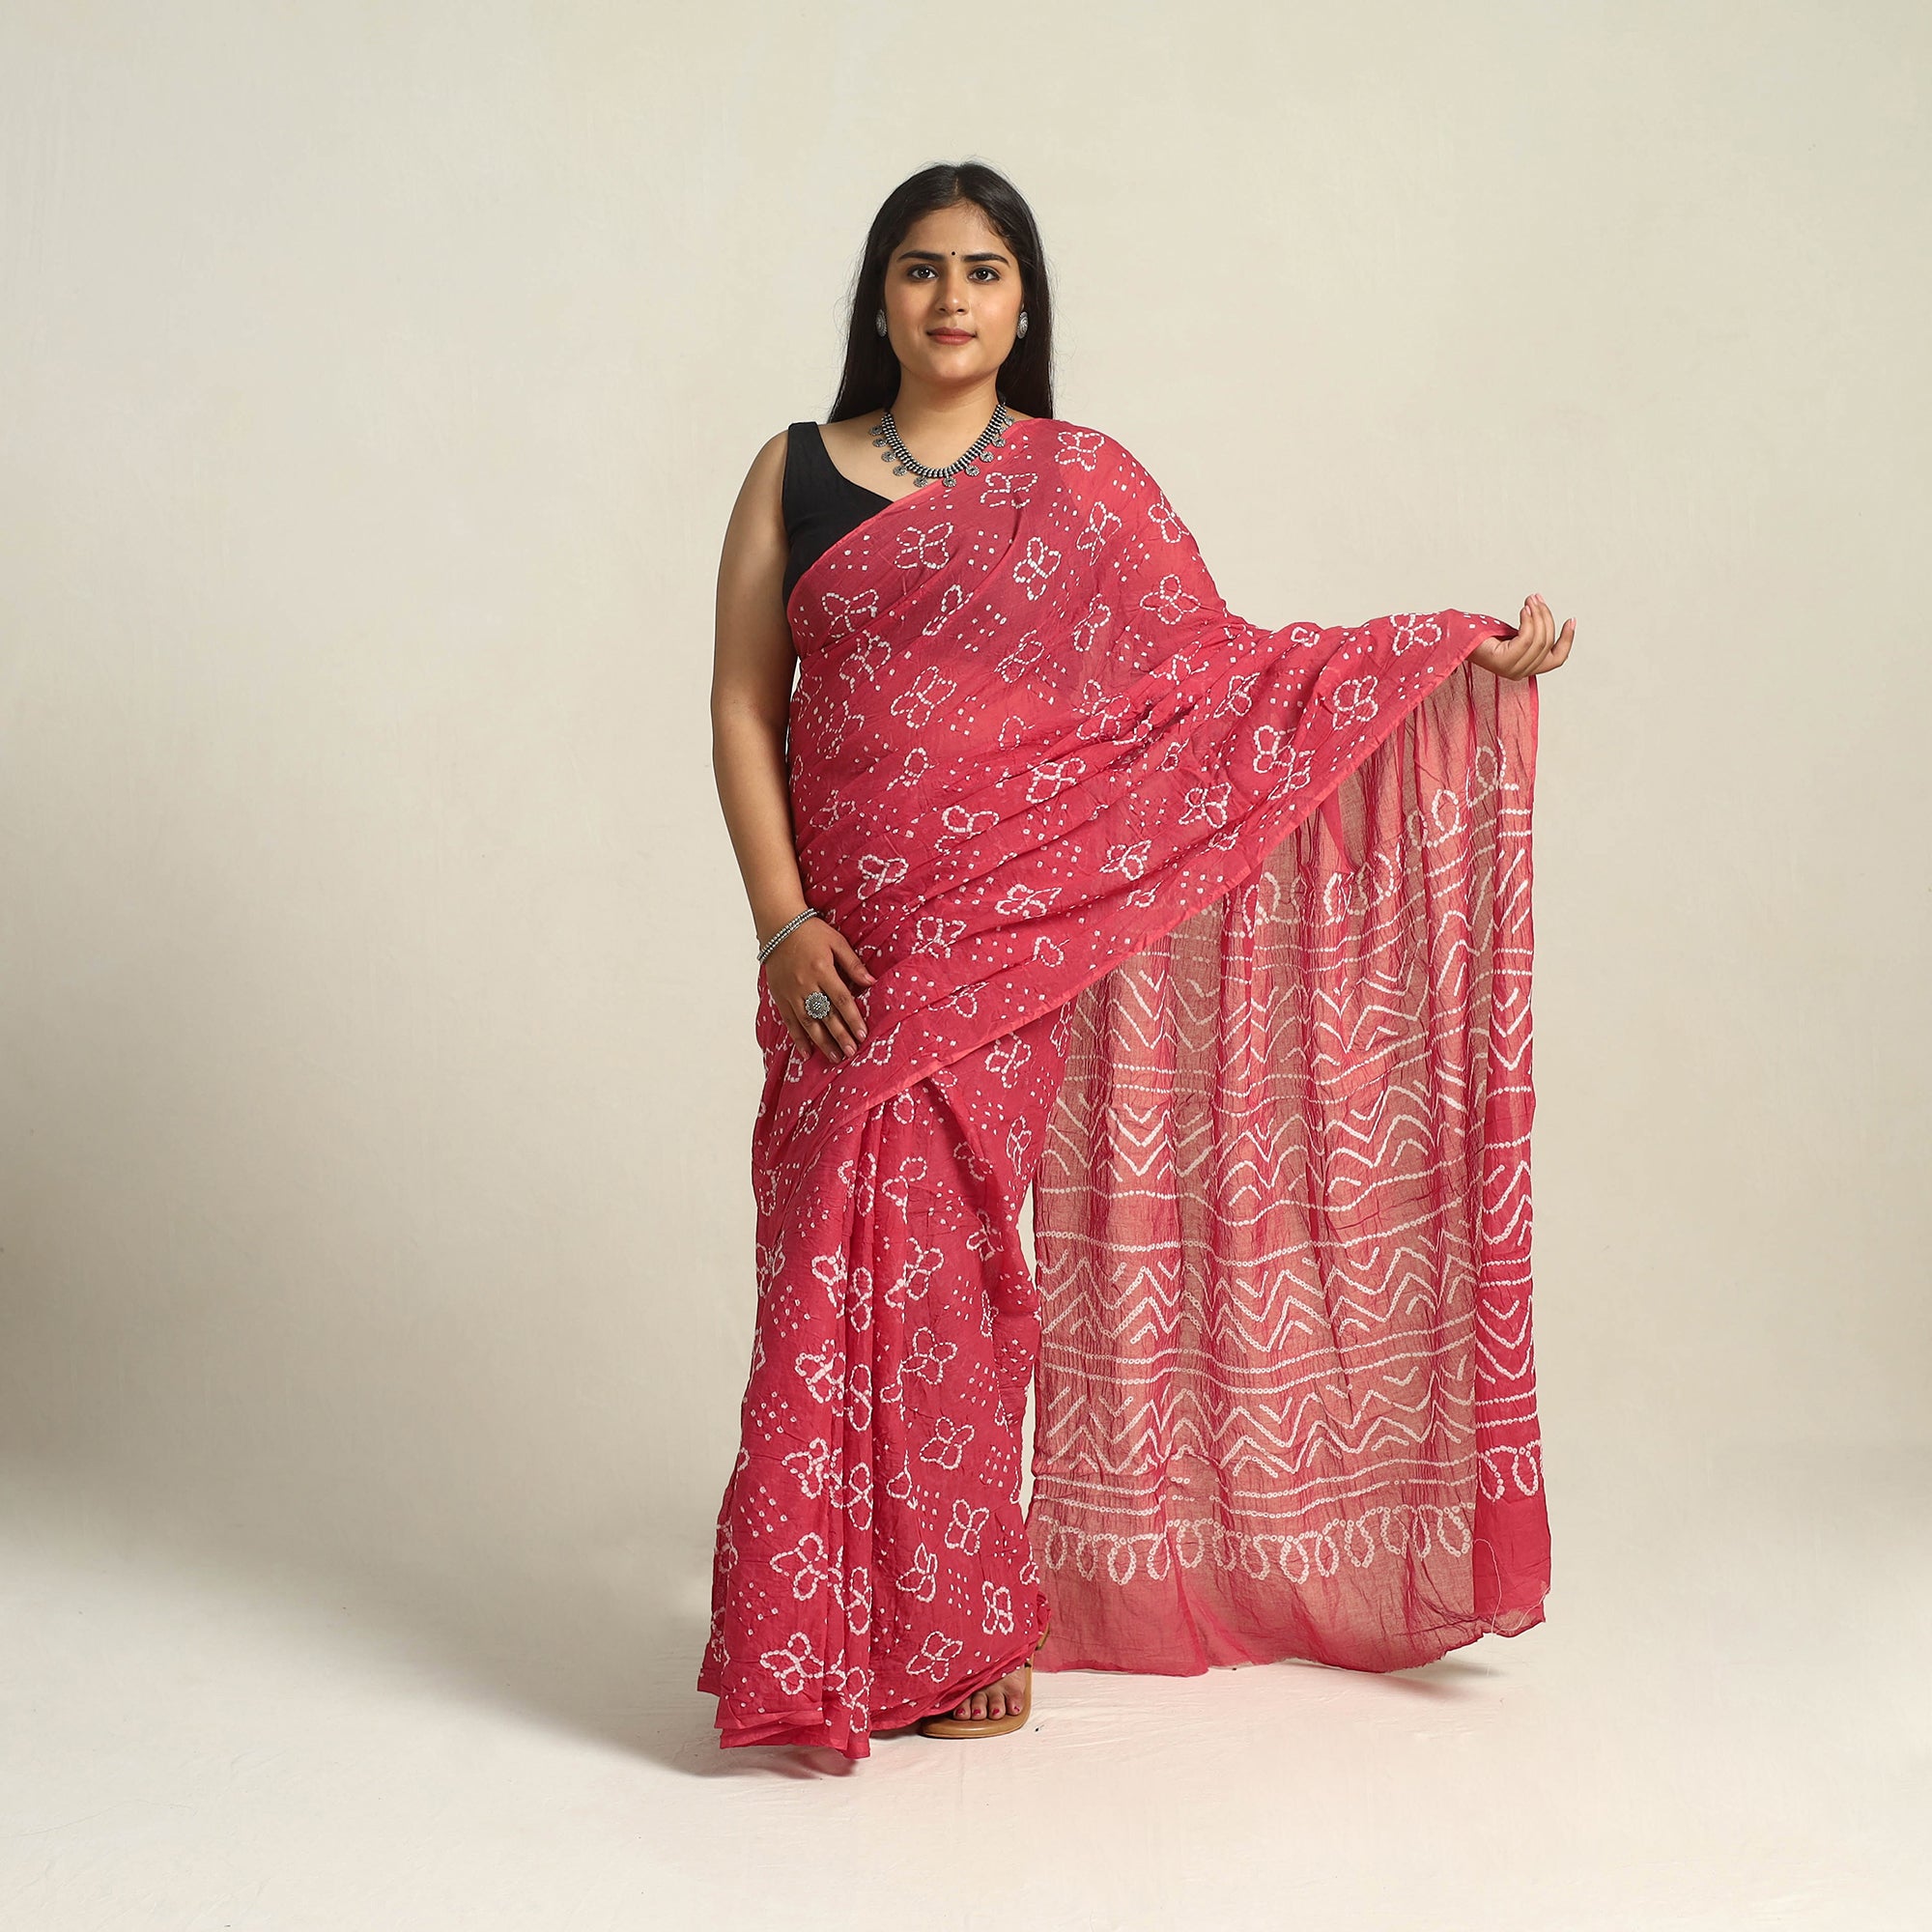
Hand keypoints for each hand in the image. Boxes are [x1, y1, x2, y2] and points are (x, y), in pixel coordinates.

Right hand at [760, 913, 876, 1061]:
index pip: (841, 999)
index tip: (862, 1035)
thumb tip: (871, 982)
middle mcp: (805, 984)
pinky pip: (789, 1021)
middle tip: (851, 1052)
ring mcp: (791, 992)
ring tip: (834, 1057)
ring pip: (808, 1022)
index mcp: (822, 969)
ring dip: (821, 1042)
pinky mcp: (780, 996)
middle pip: (825, 1015)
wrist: (778, 926)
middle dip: (840, 1036)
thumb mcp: (836, 941)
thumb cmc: (810, 932)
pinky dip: (798, 1038)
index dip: (852, 1018)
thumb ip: (853, 963)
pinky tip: (807, 1052)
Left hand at [1469, 594, 1574, 680]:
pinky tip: (1523, 610)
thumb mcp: (1513, 634)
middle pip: (1547, 643)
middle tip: (1536, 598)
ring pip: (1539, 640)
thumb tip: (1543, 613)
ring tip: (1530, 601)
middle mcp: (1521, 673)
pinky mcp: (1503, 662)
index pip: (1557, 659)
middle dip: (1546, 616)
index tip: (1571, 619)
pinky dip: (1528, 621)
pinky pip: (1526, 639)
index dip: (1567, 639)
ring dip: (1537, 615)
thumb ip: (1530, 632)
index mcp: (1527, 668)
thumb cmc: (1483, 635)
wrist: (1458, 638)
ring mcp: (1511, 670)